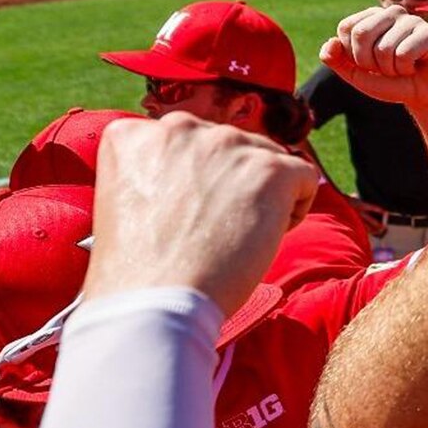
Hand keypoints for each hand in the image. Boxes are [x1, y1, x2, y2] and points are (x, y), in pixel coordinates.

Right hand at [85, 114, 316, 314]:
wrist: (157, 301)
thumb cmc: (138, 271)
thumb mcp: (123, 203)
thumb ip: (155, 173)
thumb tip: (200, 175)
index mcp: (134, 134)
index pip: (186, 144)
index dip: (196, 181)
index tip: (188, 216)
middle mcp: (179, 126)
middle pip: (228, 147)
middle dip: (230, 184)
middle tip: (215, 232)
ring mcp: (226, 143)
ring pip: (266, 158)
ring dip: (262, 195)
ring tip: (238, 238)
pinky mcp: (268, 168)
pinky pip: (303, 174)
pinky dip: (295, 207)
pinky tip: (269, 236)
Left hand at [322, 5, 427, 112]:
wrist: (424, 95)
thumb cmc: (392, 81)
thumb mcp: (358, 74)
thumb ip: (337, 60)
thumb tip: (330, 43)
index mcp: (372, 16)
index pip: (346, 28)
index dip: (353, 55)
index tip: (369, 64)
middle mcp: (391, 12)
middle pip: (362, 34)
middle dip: (369, 63)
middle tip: (385, 69)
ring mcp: (412, 20)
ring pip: (384, 48)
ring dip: (390, 70)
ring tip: (402, 68)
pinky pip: (404, 54)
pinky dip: (405, 69)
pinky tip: (415, 67)